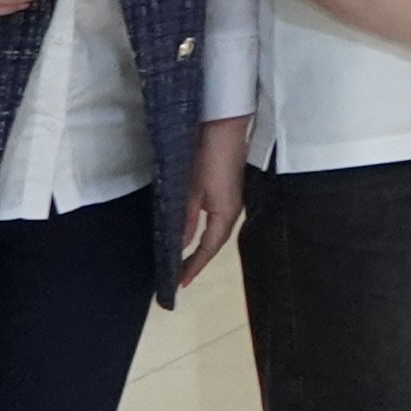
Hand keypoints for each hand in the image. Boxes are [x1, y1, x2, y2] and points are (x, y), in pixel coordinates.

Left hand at [176, 116, 248, 275]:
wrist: (223, 128)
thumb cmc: (207, 159)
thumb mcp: (191, 191)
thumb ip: (184, 220)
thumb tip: (179, 246)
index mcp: (225, 214)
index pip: (209, 248)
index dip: (194, 266)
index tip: (180, 283)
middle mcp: (232, 211)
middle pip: (214, 242)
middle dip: (197, 260)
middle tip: (180, 275)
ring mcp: (232, 200)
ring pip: (215, 232)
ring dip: (201, 247)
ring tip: (184, 259)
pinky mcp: (228, 191)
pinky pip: (215, 220)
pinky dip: (204, 232)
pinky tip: (193, 232)